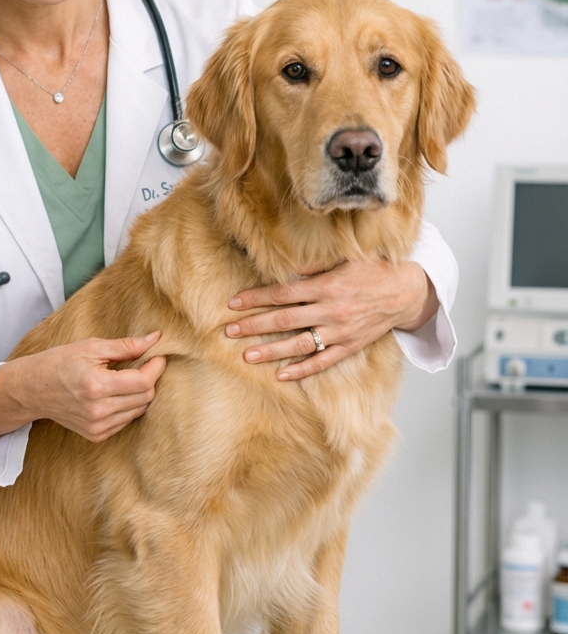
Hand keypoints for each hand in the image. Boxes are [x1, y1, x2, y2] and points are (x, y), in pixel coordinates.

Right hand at [0, 332, 166, 440]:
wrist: (32, 389)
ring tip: (127, 378)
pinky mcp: (96, 435)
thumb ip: (126, 346)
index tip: (157, 356)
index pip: (143, 382)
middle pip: (145, 397)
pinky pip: (127, 420)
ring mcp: (97, 426)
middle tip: (143, 364)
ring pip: (139, 410)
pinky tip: (116, 394)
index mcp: (96, 386)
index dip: (155, 367)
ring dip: (140, 393)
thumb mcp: (91, 347)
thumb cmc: (59, 362)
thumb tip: (155, 339)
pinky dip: (129, 406)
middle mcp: (98, 411)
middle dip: (150, 378)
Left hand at [224, 260, 437, 381]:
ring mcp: (340, 331)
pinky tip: (282, 375)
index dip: (256, 299)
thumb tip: (287, 266)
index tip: (233, 304)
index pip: (283, 294)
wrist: (405, 292)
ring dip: (272, 351)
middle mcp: (331, 310)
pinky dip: (302, 369)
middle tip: (229, 332)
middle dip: (255, 326)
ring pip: (300, 344)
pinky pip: (323, 361)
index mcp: (327, 286)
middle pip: (285, 320)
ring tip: (247, 356)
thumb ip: (315, 264)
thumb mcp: (345, 259)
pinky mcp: (349, 346)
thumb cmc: (373, 271)